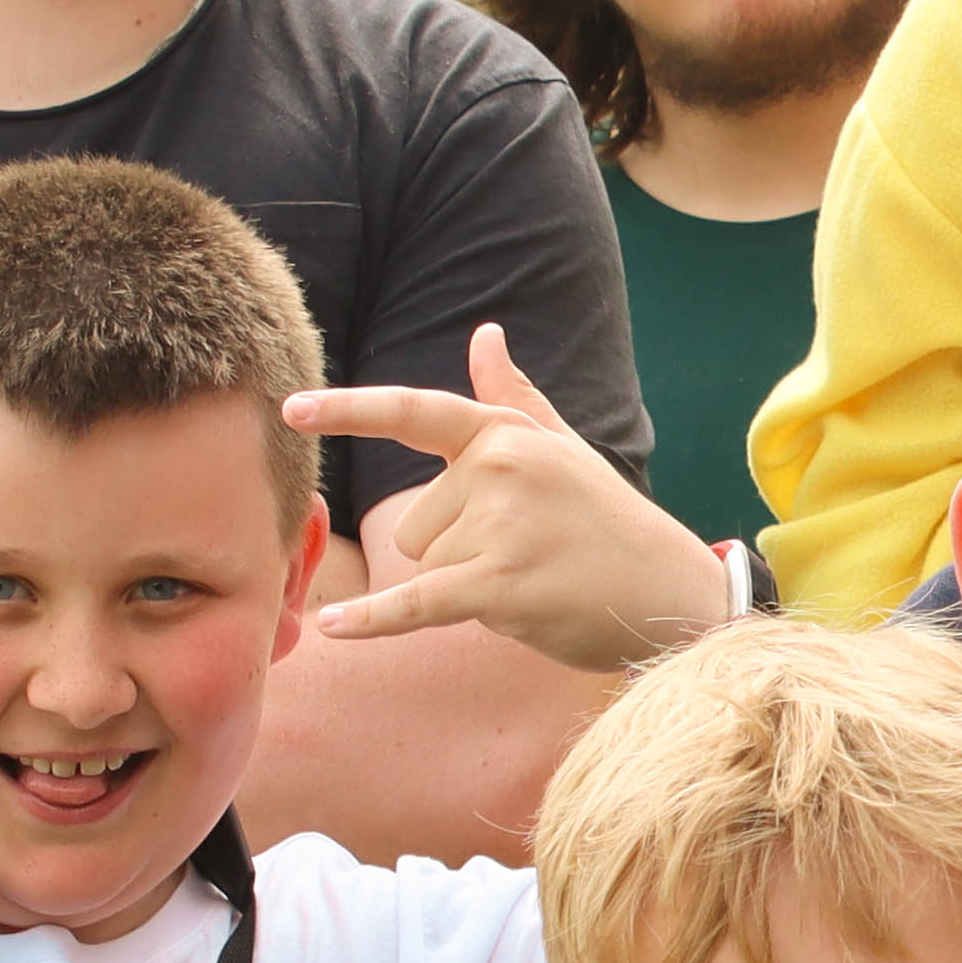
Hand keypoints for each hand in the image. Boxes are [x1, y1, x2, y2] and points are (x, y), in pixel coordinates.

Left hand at [290, 326, 740, 671]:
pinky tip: (333, 629)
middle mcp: (499, 469)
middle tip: (529, 556)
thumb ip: (514, 396)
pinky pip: (416, 604)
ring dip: (468, 586)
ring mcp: (500, 527)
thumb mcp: (563, 449)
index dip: (347, 409)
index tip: (289, 407)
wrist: (671, 590)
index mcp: (505, 434)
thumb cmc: (609, 522)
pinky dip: (375, 622)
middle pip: (415, 524)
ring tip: (534, 581)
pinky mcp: (500, 585)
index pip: (414, 412)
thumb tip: (485, 333)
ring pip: (426, 567)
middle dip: (458, 551)